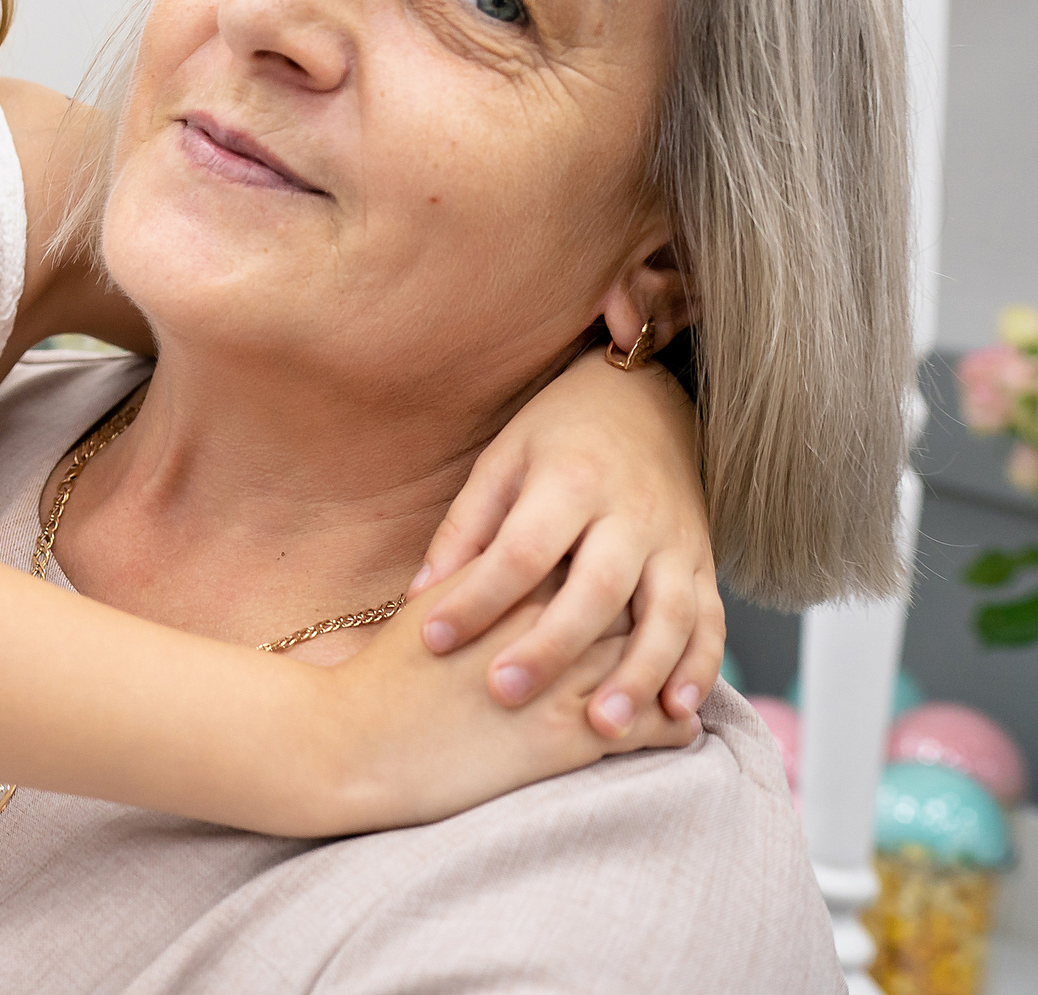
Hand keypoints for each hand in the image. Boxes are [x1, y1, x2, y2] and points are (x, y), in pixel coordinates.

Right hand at [314, 563, 701, 834]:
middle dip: (654, 614)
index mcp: (513, 584)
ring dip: (669, 669)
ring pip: (647, 660)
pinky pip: (647, 727)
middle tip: (670, 629)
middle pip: (628, 604)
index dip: (616, 572)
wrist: (353, 741)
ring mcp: (561, 680)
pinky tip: (678, 727)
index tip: (630, 584)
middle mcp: (545, 622)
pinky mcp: (565, 736)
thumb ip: (474, 574)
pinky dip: (670, 725)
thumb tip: (505, 564)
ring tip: (682, 679)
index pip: (587, 563)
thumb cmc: (382, 677)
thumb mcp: (432, 606)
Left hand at [410, 356, 721, 735]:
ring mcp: (677, 540)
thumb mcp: (503, 460)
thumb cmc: (558, 437)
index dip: (475, 597)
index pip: (521, 549)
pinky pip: (711, 621)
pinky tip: (676, 715)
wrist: (649, 401)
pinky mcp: (705, 562)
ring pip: (665, 615)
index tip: (431, 640)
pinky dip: (698, 668)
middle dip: (551, 648)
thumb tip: (419, 596)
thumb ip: (466, 527)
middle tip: (503, 696)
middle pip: (594, 589)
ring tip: (601, 730)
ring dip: (637, 676)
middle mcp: (631, 513)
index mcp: (570, 480)